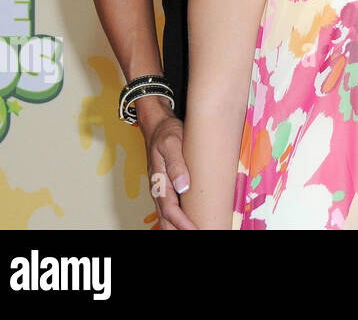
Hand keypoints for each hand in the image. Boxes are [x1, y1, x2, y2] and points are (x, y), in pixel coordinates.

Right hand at [139, 102, 196, 229]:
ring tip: (194, 231)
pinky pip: (169, 208)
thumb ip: (176, 164)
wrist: (158, 125)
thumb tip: (183, 186)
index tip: (196, 230)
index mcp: (159, 181)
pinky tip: (187, 223)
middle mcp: (158, 189)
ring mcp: (161, 189)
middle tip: (200, 232)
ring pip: (166, 216)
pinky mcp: (166, 186)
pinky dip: (176, 220)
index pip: (171, 210)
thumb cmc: (166, 133)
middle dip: (179, 230)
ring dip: (177, 227)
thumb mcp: (172, 143)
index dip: (183, 223)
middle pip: (166, 219)